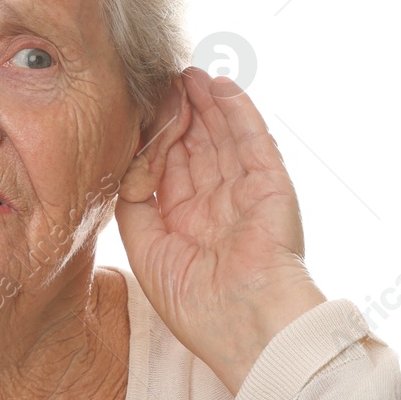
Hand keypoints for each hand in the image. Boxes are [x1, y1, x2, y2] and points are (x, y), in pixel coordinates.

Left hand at [114, 67, 327, 393]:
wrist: (248, 326)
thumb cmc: (198, 305)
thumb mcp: (146, 251)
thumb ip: (133, 205)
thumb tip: (130, 164)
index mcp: (187, 224)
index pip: (167, 168)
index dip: (154, 139)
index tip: (138, 111)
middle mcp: (216, 204)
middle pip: (195, 146)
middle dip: (178, 112)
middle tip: (161, 79)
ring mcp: (245, 192)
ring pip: (222, 136)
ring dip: (205, 103)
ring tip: (186, 73)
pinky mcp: (271, 184)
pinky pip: (253, 139)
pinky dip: (237, 111)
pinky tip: (221, 87)